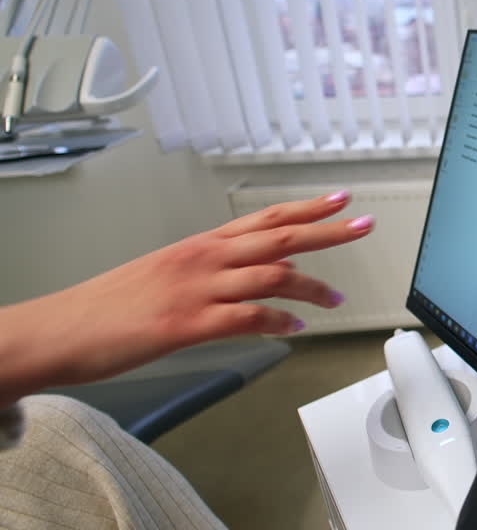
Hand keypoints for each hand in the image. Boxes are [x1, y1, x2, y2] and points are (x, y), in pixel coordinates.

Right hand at [0, 191, 373, 404]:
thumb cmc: (109, 307)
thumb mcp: (166, 275)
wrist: (59, 330)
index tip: (341, 198)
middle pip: (280, 237)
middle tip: (364, 224)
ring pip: (272, 276)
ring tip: (337, 297)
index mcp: (201, 246)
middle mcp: (203, 259)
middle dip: (328, 230)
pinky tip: (294, 329)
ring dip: (313, 287)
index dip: (307, 208)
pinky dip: (278, 322)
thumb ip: (212, 272)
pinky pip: (247, 318)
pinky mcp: (187, 324)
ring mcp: (196, 289)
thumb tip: (254, 278)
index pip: (265, 219)